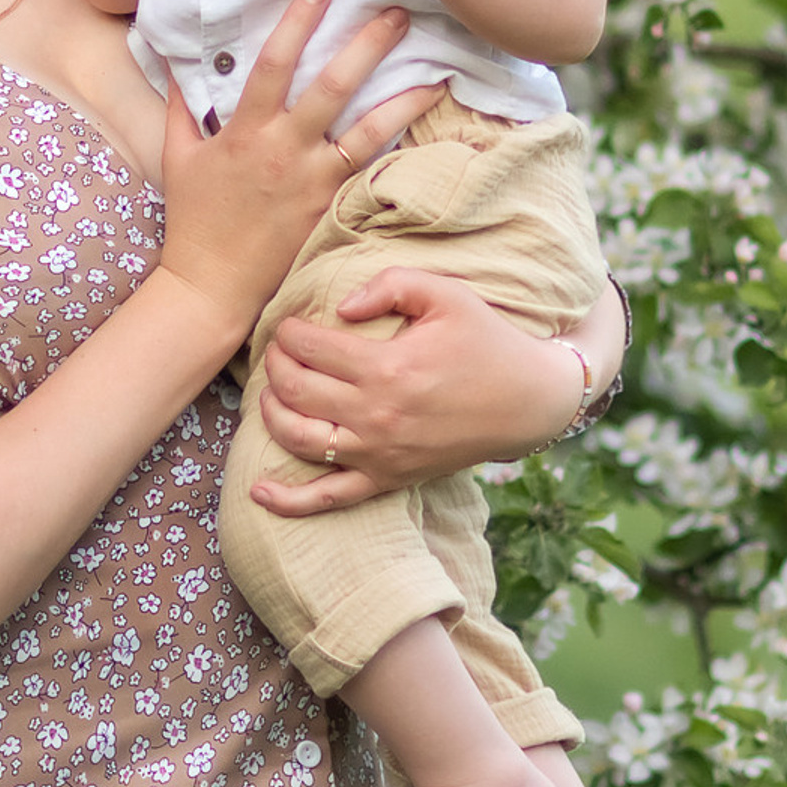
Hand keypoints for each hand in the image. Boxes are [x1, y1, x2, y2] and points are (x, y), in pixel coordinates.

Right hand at [149, 0, 440, 349]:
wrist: (212, 286)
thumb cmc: (194, 220)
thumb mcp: (177, 157)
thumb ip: (181, 108)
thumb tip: (175, 64)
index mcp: (245, 132)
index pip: (272, 65)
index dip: (297, 24)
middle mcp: (283, 151)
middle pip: (332, 87)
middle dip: (367, 46)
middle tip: (399, 13)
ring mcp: (312, 181)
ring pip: (368, 132)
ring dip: (405, 98)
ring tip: (438, 72)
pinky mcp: (331, 209)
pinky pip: (372, 172)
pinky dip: (400, 150)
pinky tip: (428, 132)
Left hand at [247, 265, 608, 514]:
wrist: (529, 402)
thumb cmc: (486, 341)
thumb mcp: (447, 294)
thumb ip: (389, 285)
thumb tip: (341, 307)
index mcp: (388, 369)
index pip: (310, 349)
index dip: (288, 331)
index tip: (289, 324)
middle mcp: (377, 416)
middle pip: (296, 390)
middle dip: (274, 365)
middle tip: (277, 351)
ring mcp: (380, 454)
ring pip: (299, 440)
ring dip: (271, 413)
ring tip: (271, 392)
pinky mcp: (388, 480)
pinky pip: (330, 498)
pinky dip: (289, 500)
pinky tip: (257, 491)